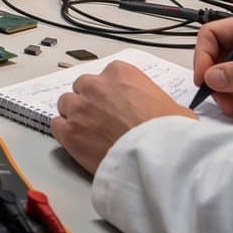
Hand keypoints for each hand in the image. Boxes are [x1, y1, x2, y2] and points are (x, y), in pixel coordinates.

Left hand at [51, 61, 196, 173]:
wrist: (159, 159)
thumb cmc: (170, 134)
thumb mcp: (175, 109)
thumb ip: (156, 101)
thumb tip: (160, 112)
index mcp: (121, 73)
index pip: (105, 76)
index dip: (110, 93)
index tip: (116, 105)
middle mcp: (95, 85)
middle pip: (82, 88)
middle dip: (90, 102)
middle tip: (103, 120)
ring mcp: (79, 107)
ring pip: (66, 105)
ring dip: (76, 116)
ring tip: (91, 133)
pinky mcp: (69, 131)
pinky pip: (57, 126)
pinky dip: (66, 133)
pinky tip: (79, 143)